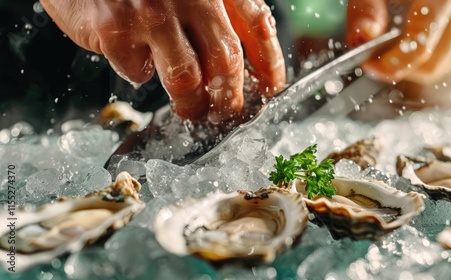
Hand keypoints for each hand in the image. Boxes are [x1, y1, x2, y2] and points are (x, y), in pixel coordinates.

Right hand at [40, 0, 285, 123]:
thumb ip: (213, 13)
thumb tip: (235, 61)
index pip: (257, 25)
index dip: (269, 63)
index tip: (270, 88)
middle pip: (226, 60)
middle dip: (230, 98)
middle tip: (226, 113)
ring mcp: (152, 10)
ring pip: (186, 78)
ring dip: (190, 103)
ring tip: (189, 110)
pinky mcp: (116, 27)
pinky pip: (137, 71)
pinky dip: (138, 74)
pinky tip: (134, 61)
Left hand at [346, 0, 450, 84]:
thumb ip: (367, 10)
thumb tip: (363, 38)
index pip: (420, 46)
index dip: (391, 64)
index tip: (370, 65)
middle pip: (431, 65)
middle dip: (399, 69)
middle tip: (375, 63)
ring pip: (441, 67)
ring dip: (412, 68)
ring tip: (392, 53)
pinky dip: (428, 60)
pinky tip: (413, 44)